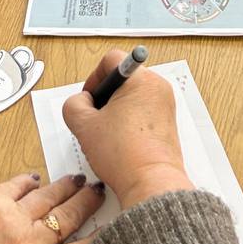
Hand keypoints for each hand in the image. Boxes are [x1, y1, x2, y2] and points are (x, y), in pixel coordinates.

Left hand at [0, 172, 105, 243]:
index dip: (100, 242)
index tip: (111, 232)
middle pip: (69, 219)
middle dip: (88, 203)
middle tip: (99, 190)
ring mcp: (14, 218)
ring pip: (49, 198)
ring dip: (65, 187)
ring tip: (75, 179)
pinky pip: (18, 185)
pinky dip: (29, 180)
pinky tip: (34, 178)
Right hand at [63, 50, 193, 210]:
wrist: (151, 184)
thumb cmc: (124, 155)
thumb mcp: (84, 126)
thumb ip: (73, 105)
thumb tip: (81, 102)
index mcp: (141, 80)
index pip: (112, 60)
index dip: (94, 77)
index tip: (89, 98)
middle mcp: (158, 87)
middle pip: (123, 79)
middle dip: (104, 98)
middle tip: (95, 120)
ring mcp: (166, 106)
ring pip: (132, 96)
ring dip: (116, 111)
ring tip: (108, 135)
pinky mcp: (168, 123)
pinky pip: (143, 112)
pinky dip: (129, 122)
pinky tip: (120, 142)